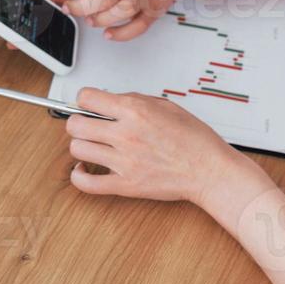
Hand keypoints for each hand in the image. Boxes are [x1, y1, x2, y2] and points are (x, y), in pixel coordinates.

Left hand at [23, 0, 203, 41]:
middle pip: (90, 4)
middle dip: (74, 8)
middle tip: (67, 6)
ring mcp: (138, 1)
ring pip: (110, 18)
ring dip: (94, 20)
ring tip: (86, 15)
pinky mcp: (150, 13)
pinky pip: (133, 30)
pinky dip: (120, 34)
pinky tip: (108, 33)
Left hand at [63, 87, 246, 204]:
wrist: (208, 169)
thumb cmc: (194, 138)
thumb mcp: (166, 105)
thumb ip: (135, 100)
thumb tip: (112, 101)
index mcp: (135, 111)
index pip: (87, 98)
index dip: (84, 99)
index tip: (87, 104)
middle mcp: (125, 134)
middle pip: (75, 125)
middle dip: (78, 121)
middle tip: (86, 124)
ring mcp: (123, 162)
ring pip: (78, 150)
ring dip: (82, 145)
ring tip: (91, 145)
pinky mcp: (125, 185)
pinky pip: (87, 184)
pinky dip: (79, 177)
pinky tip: (83, 170)